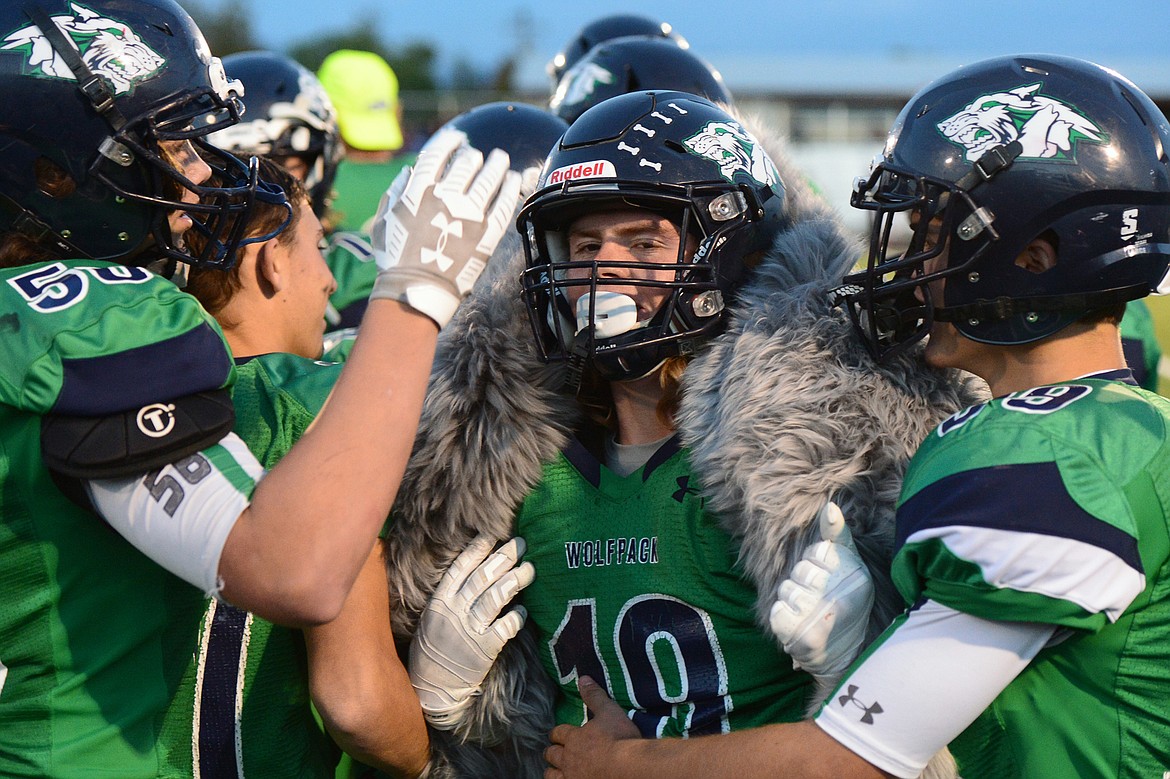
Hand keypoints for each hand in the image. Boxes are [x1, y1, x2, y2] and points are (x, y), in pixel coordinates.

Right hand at [369, 130, 521, 327]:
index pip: (438, 153)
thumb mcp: (384, 220)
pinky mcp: (487, 233)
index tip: (457, 139)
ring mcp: (469, 214)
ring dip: (497, 165)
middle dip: (473, 157)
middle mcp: (446, 196)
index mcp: (419, 190)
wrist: (415, 290)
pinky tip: (514, 180)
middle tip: (478, 157)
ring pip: (489, 178)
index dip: (450, 142)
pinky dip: (511, 189)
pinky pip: (504, 205)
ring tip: (501, 159)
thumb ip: (396, 192)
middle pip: (466, 164)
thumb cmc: (395, 259)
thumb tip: (409, 172)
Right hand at [408, 535, 534, 728]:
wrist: (432, 688)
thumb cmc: (434, 649)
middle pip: (483, 577)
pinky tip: (524, 609)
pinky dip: (517, 616)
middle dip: (504, 557)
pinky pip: (505, 627)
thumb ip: (452, 597)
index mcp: (440, 601)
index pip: (461, 568)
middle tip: (522, 544)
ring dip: (516, 580)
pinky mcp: (484, 649)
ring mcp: (470, 630)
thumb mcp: (434, 618)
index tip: (493, 535)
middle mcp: (455, 612)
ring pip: (497, 597)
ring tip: (531, 568)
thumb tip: (479, 571)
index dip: (477, 550)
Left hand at [546, 677, 639, 778]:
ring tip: (555, 770)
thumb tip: (583, 678)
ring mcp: (572, 777)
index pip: (558, 733)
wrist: (628, 769)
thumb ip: (595, 696)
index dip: (558, 733)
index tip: (558, 734)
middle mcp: (568, 759)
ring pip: (552, 775)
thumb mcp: (609, 712)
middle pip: (552, 754)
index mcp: (574, 738)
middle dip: (552, 751)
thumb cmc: (620, 739)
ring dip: (552, 771)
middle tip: (554, 751)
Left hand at [769, 501, 873, 682]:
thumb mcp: (848, 566)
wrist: (846, 655)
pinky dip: (782, 619)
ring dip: (792, 602)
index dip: (816, 566)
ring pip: (787, 591)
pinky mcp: (805, 638)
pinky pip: (777, 613)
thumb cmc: (844, 601)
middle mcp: (843, 596)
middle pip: (800, 571)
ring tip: (809, 615)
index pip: (816, 553)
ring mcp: (824, 618)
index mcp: (856, 576)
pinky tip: (798, 627)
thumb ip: (837, 536)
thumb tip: (830, 506)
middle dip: (803, 583)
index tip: (829, 582)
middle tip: (818, 601)